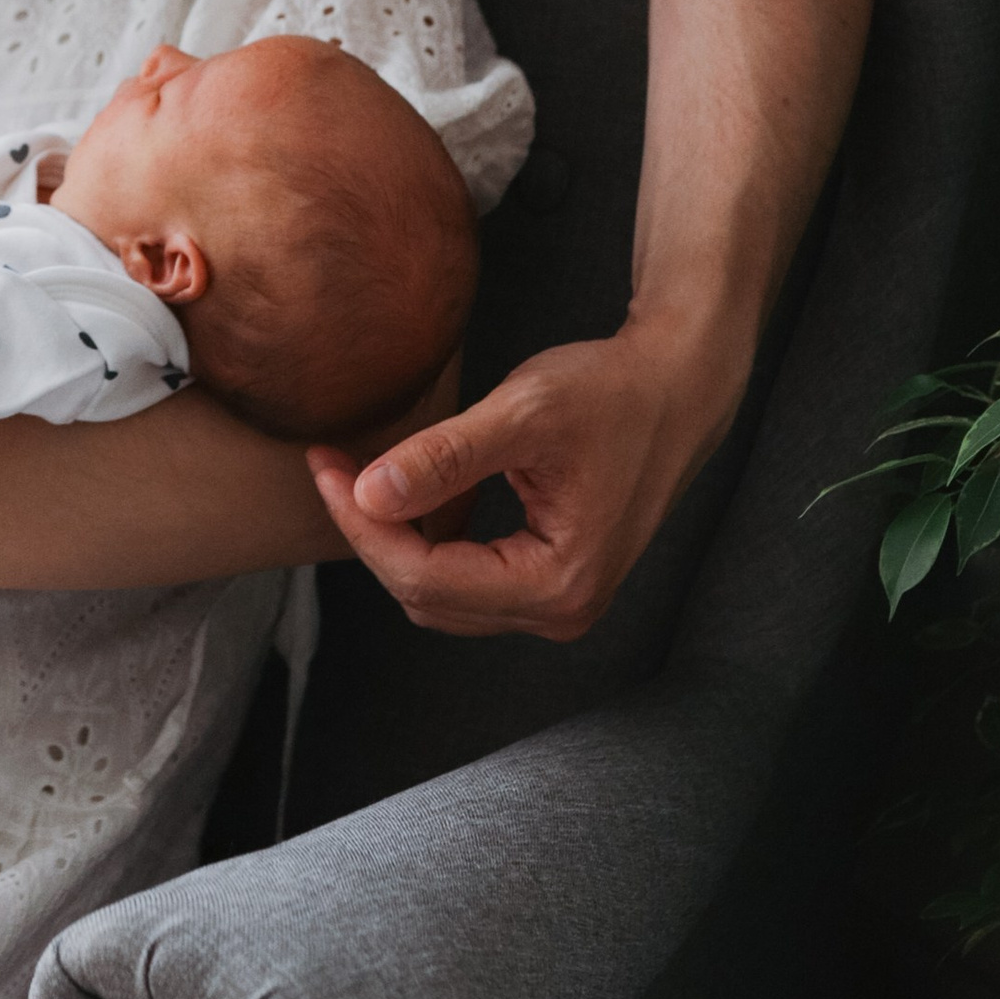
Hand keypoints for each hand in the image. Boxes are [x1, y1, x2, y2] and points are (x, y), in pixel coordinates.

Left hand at [305, 319, 737, 639]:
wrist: (677, 388)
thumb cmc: (612, 392)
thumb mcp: (523, 412)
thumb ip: (444, 458)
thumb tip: (365, 496)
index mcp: (558, 583)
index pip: (423, 577)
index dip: (359, 526)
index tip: (322, 465)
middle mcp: (561, 610)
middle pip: (425, 595)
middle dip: (370, 533)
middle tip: (331, 464)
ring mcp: (558, 603)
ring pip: (440, 594)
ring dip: (394, 539)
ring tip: (356, 475)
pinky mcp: (551, 582)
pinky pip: (465, 580)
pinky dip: (427, 540)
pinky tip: (409, 491)